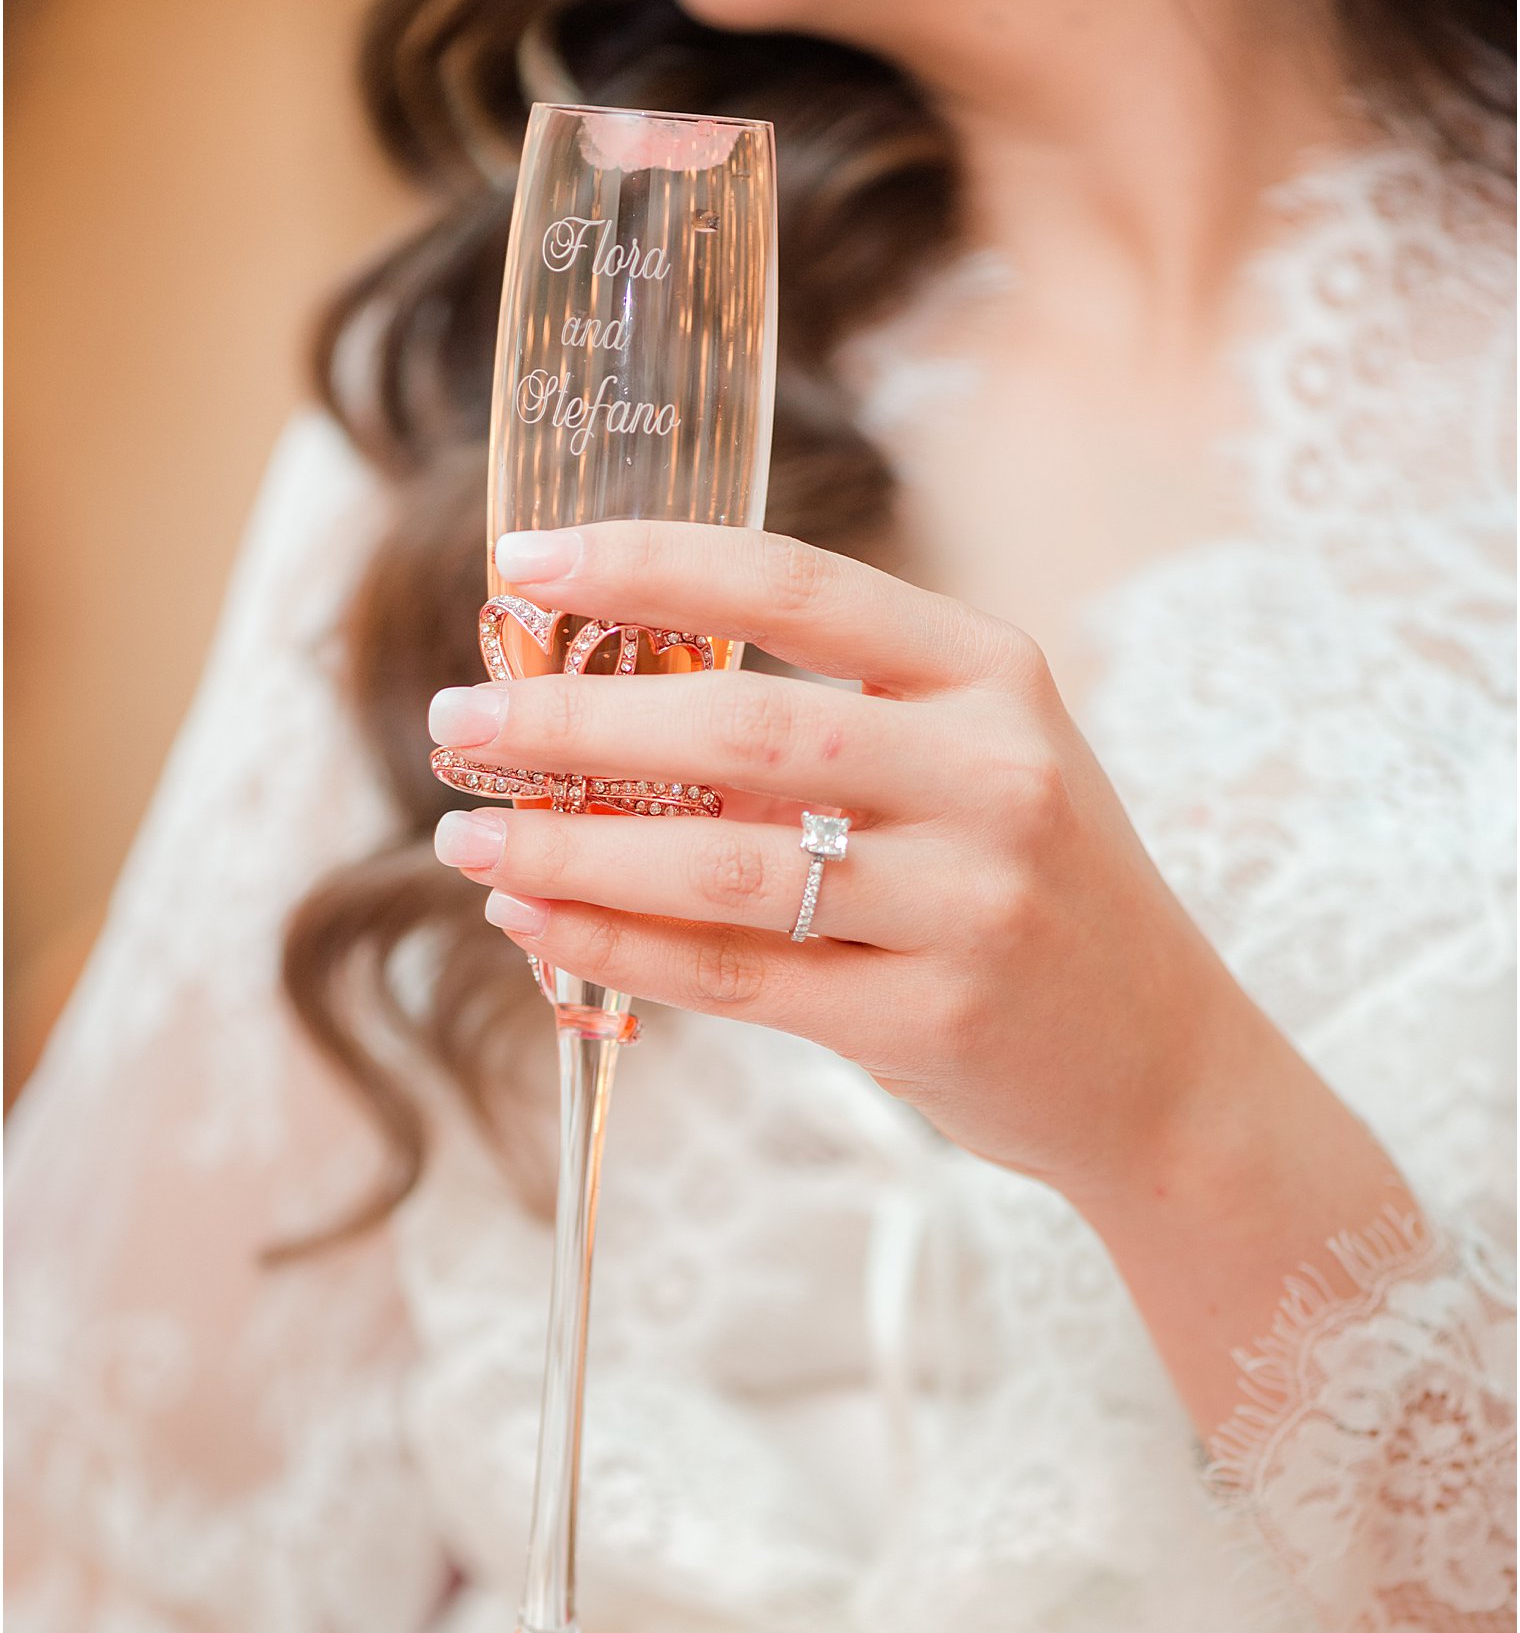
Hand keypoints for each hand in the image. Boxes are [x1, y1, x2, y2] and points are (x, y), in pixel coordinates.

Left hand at [426, 519, 1254, 1218]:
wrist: (1160, 1067)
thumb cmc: (1037, 896)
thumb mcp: (978, 768)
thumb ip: (836, 723)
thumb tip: (609, 699)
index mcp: (993, 676)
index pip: (795, 584)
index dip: (646, 565)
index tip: (523, 565)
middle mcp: (991, 776)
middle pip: (741, 725)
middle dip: (573, 721)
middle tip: (458, 724)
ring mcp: (967, 903)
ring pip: (722, 863)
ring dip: (570, 844)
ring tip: (467, 833)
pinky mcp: (927, 1020)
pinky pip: (734, 974)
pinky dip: (616, 944)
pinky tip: (537, 918)